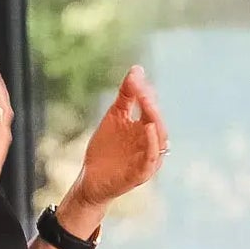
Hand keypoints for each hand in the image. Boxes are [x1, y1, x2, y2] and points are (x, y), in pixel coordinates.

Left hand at [71, 65, 167, 208]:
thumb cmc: (105, 150)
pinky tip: (145, 127)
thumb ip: (127, 95)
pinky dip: (151, 143)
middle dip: (151, 105)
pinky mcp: (141, 174)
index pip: (151, 109)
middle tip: (143, 89)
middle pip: (157, 122)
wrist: (90, 179)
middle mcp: (151, 144)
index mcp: (147, 130)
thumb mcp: (115, 117)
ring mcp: (148, 159)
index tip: (137, 79)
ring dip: (154, 120)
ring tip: (146, 102)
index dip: (146, 94)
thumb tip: (138, 69)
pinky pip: (151, 157)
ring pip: (159, 139)